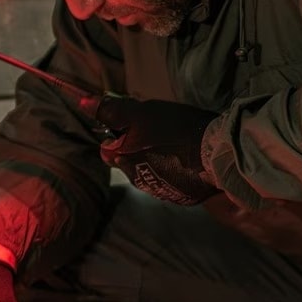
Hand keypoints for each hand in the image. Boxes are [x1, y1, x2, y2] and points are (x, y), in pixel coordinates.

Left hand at [95, 97, 217, 205]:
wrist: (217, 154)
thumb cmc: (176, 130)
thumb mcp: (141, 113)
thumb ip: (112, 110)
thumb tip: (83, 104)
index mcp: (124, 161)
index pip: (106, 148)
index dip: (118, 135)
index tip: (134, 126)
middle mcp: (138, 182)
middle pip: (128, 161)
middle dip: (138, 149)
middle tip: (159, 133)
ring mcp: (161, 193)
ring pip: (150, 173)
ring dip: (158, 161)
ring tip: (178, 146)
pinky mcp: (182, 198)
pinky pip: (172, 183)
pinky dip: (177, 173)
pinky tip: (189, 160)